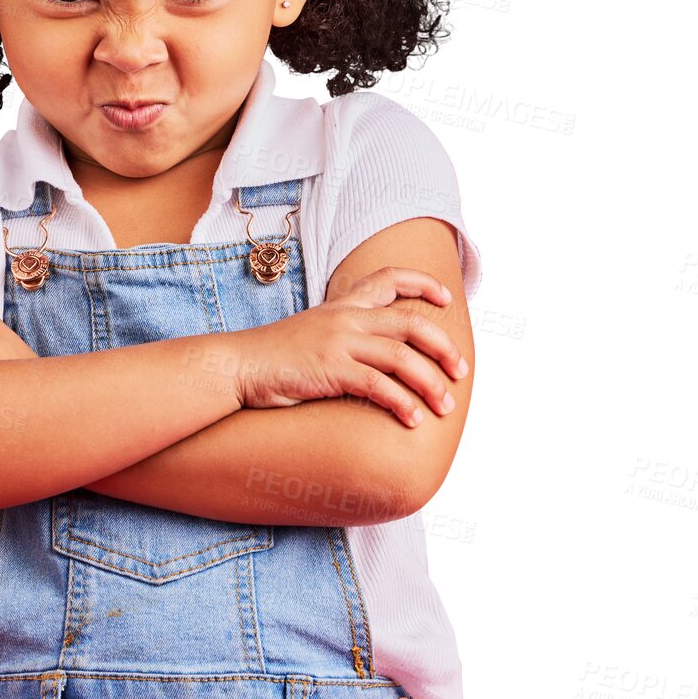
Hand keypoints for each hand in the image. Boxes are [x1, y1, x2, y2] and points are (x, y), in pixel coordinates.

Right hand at [231, 265, 469, 422]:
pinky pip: (379, 386)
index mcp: (341, 306)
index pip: (388, 278)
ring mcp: (338, 342)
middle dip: (443, 346)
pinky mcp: (331, 369)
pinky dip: (401, 403)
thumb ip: (340, 335)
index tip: (445, 297)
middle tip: (460, 370)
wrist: (237, 365)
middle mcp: (345, 318)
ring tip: (445, 406)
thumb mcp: (310, 334)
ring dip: (430, 383)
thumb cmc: (272, 358)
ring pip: (402, 357)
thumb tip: (367, 354)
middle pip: (410, 322)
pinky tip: (412, 420)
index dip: (421, 284)